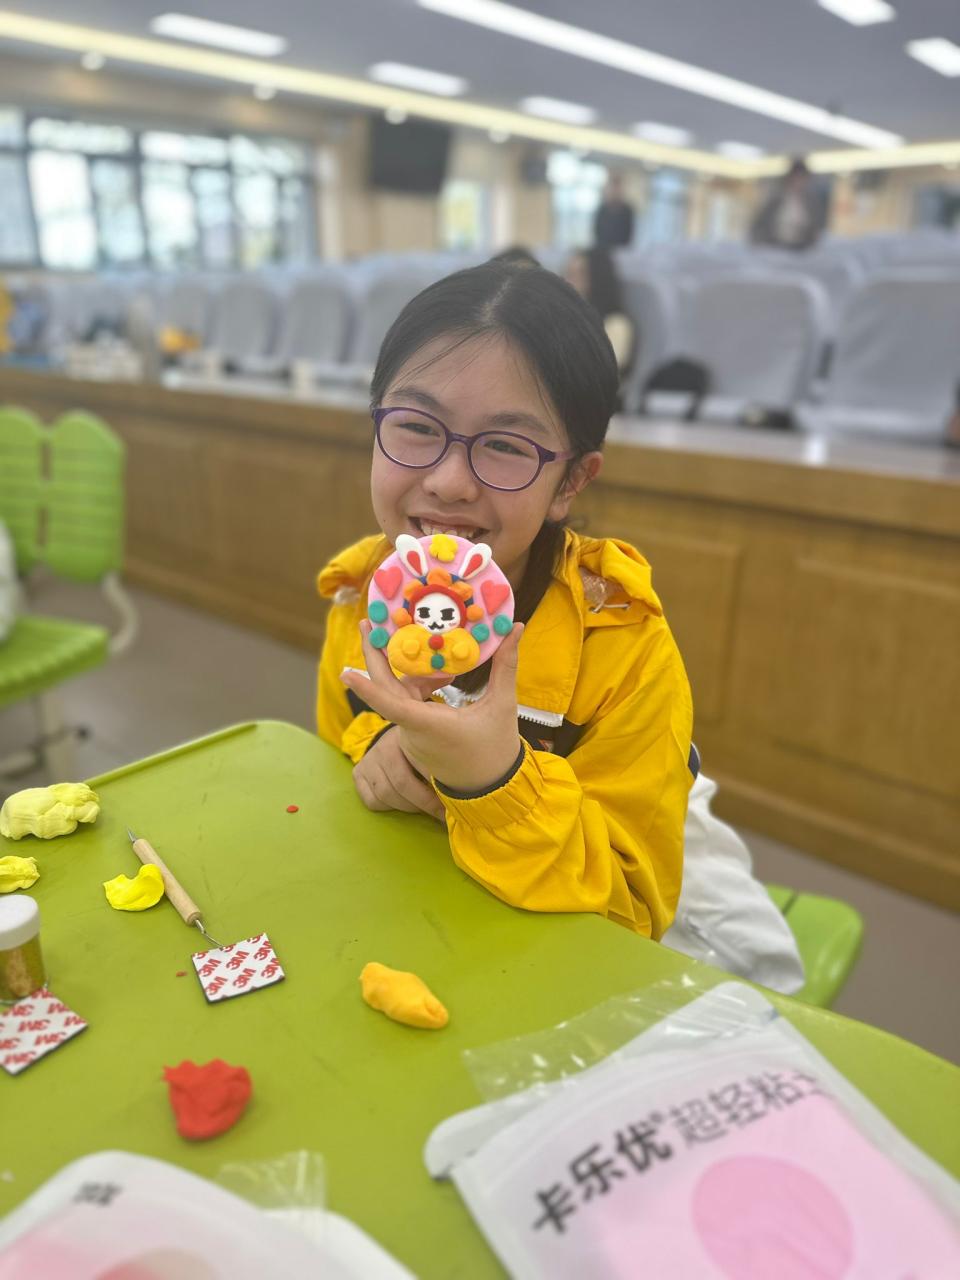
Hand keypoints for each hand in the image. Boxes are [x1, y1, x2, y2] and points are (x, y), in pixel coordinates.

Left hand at [341, 621, 524, 793]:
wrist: (492, 789)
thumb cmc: (496, 749)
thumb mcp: (502, 705)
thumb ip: (505, 666)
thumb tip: (515, 629)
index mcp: (429, 724)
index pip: (390, 704)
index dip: (366, 689)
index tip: (345, 672)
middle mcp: (413, 731)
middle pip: (385, 690)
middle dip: (374, 655)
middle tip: (368, 623)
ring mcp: (411, 736)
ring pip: (399, 695)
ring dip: (410, 670)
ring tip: (428, 645)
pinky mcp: (415, 738)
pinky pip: (408, 706)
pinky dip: (419, 686)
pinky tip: (443, 675)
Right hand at [352, 727, 445, 820]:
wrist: (400, 734)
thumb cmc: (427, 744)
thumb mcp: (440, 745)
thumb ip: (448, 759)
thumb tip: (468, 782)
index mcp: (408, 733)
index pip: (419, 758)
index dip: (431, 783)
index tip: (446, 801)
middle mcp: (384, 745)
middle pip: (402, 783)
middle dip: (426, 802)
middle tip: (442, 812)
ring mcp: (369, 759)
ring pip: (387, 794)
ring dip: (410, 807)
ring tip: (426, 807)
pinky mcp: (358, 773)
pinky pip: (373, 801)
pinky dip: (390, 807)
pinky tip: (403, 802)